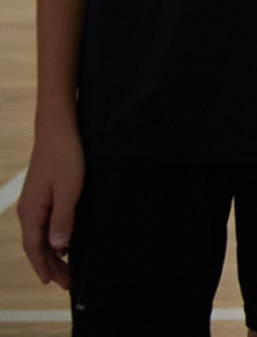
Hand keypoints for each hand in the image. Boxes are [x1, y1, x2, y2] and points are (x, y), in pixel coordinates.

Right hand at [18, 111, 80, 288]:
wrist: (58, 130)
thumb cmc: (66, 158)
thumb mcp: (70, 190)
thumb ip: (63, 220)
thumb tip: (58, 248)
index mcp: (31, 212)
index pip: (34, 248)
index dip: (43, 266)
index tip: (52, 283)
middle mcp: (28, 210)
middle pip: (36, 246)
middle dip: (50, 265)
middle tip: (68, 283)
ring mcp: (33, 203)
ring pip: (40, 237)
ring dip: (52, 254)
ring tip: (67, 269)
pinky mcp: (41, 196)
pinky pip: (44, 225)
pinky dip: (53, 239)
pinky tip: (64, 245)